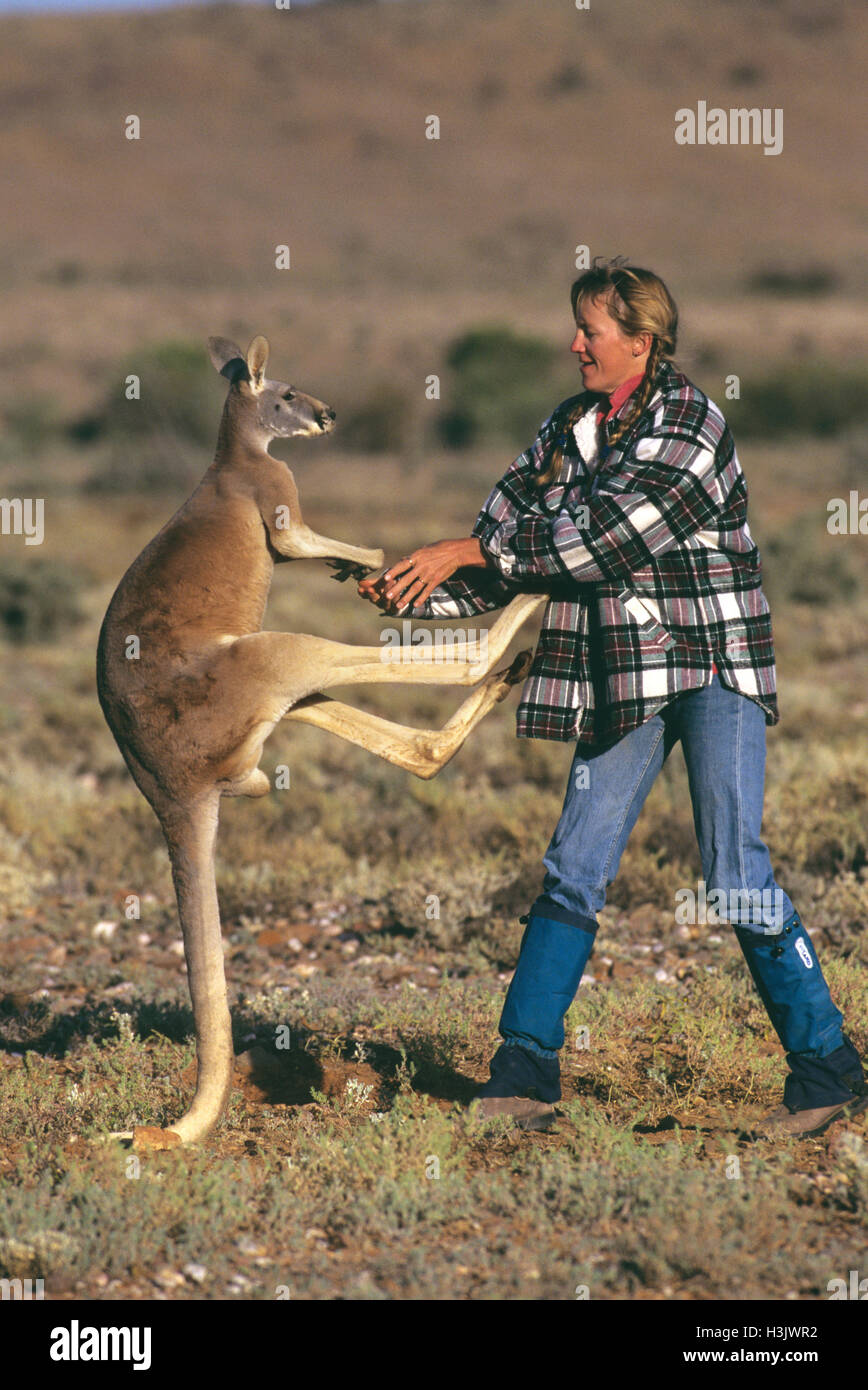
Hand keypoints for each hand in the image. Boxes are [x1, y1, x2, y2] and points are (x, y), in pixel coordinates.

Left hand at [357, 538, 485, 613]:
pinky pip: (427, 591)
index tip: (385, 579)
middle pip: (406, 579)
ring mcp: (429, 574)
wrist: (455, 552)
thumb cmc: (438, 548)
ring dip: (406, 597)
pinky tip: (415, 604)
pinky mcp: (436, 580)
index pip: (402, 565)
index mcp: (417, 557)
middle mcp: (422, 566)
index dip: (393, 572)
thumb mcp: (424, 549)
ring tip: (398, 605)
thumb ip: (413, 557)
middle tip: (386, 596)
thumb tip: (402, 561)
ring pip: (415, 588)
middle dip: (396, 589)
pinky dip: (421, 598)